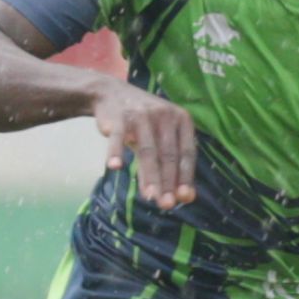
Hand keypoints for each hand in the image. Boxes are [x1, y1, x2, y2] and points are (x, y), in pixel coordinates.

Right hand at [92, 81, 196, 209]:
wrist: (111, 94)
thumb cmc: (143, 122)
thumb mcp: (160, 138)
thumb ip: (171, 164)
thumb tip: (183, 198)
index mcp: (182, 120)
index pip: (187, 153)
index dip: (185, 177)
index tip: (183, 199)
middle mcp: (166, 116)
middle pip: (168, 155)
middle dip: (168, 182)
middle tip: (167, 205)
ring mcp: (142, 115)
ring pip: (148, 150)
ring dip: (149, 175)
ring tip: (150, 196)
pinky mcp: (119, 117)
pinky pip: (118, 137)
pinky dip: (115, 152)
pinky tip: (115, 167)